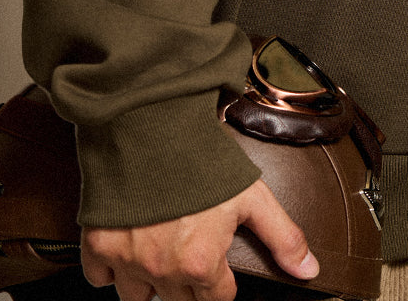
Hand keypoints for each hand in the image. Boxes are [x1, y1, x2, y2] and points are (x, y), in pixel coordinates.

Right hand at [80, 178, 318, 300]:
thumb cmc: (200, 157)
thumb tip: (309, 271)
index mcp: (201, 263)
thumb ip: (282, 236)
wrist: (149, 125)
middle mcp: (163, 270)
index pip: (218, 299)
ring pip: (138, 297)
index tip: (217, 258)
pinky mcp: (98, 246)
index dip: (221, 280)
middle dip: (188, 280)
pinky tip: (129, 246)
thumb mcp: (252, 193)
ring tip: (161, 251)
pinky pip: (100, 278)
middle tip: (190, 248)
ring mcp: (128, 261)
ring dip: (150, 280)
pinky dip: (111, 267)